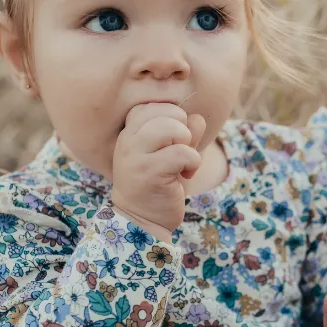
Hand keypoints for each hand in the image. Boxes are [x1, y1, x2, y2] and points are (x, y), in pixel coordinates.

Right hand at [111, 103, 205, 240]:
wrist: (142, 220)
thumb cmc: (158, 184)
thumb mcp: (171, 153)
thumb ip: (184, 132)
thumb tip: (197, 118)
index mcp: (130, 132)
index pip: (154, 106)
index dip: (174, 119)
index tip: (174, 141)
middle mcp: (128, 140)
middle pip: (167, 112)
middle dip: (184, 130)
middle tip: (181, 151)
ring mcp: (136, 156)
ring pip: (173, 128)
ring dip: (188, 144)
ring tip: (184, 162)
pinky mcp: (149, 173)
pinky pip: (183, 153)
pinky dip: (193, 162)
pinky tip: (187, 174)